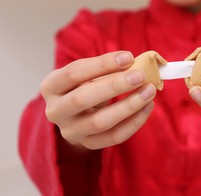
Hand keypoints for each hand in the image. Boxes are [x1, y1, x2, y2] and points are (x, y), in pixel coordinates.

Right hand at [40, 51, 155, 149]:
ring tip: (149, 91)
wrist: (75, 114)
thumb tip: (139, 64)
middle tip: (141, 75)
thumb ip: (108, 67)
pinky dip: (135, 122)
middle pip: (82, 99)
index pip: (74, 73)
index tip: (128, 57)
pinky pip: (114, 137)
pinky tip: (148, 106)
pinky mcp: (88, 144)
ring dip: (129, 105)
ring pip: (100, 122)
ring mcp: (70, 131)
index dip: (102, 64)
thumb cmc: (85, 85)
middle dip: (115, 86)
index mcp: (51, 86)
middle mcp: (55, 111)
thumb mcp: (88, 73)